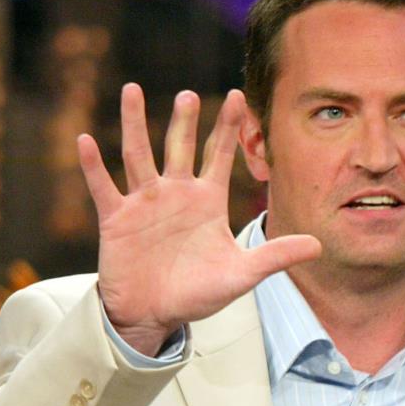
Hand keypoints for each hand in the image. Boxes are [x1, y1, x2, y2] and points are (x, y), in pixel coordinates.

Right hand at [77, 83, 320, 355]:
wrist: (156, 316)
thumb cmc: (198, 293)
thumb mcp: (241, 275)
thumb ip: (275, 256)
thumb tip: (319, 245)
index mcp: (207, 200)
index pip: (219, 155)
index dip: (227, 127)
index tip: (237, 96)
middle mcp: (176, 193)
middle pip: (180, 147)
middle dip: (184, 121)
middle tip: (187, 94)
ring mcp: (144, 203)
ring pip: (139, 155)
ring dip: (134, 124)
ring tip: (132, 90)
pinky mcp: (116, 219)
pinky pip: (104, 188)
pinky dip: (94, 166)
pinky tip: (85, 141)